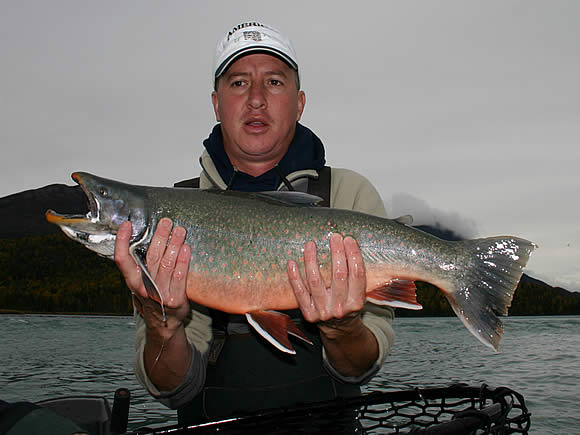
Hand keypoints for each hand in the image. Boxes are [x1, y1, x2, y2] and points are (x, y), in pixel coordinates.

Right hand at [114, 218, 190, 338]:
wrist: (164, 323)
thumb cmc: (152, 296)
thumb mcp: (140, 282)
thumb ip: (140, 264)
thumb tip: (146, 237)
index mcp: (132, 281)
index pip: (122, 260)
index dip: (122, 242)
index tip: (126, 225)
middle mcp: (144, 287)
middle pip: (151, 257)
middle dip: (160, 237)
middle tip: (166, 222)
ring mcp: (159, 294)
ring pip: (166, 264)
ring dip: (174, 245)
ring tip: (180, 231)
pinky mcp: (175, 299)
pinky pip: (180, 277)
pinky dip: (183, 261)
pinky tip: (186, 249)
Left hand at [287, 233, 366, 332]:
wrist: (339, 329)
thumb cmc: (348, 304)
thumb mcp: (359, 294)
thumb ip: (355, 276)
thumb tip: (348, 244)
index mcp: (357, 302)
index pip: (357, 274)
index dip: (353, 255)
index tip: (349, 240)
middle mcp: (340, 307)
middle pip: (338, 275)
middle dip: (337, 253)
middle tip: (334, 237)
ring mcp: (323, 311)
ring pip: (316, 280)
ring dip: (312, 260)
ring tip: (310, 244)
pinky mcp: (309, 313)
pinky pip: (300, 292)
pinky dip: (294, 277)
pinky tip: (292, 262)